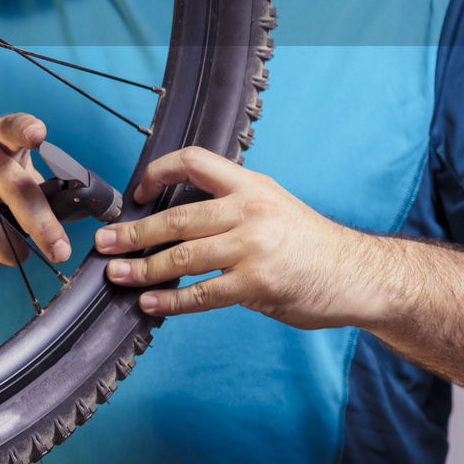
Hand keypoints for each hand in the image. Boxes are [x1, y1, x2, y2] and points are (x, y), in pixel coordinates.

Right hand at [0, 112, 71, 272]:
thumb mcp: (3, 163)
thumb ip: (34, 181)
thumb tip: (76, 211)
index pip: (12, 127)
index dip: (25, 129)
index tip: (38, 134)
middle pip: (13, 188)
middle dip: (42, 225)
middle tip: (59, 251)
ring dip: (12, 252)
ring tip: (19, 256)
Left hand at [93, 146, 375, 328]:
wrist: (360, 275)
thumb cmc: (309, 244)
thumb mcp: (273, 206)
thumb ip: (230, 207)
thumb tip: (175, 221)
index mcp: (250, 185)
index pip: (194, 160)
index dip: (159, 171)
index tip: (138, 192)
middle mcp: (250, 210)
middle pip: (177, 217)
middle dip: (133, 231)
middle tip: (103, 242)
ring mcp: (254, 247)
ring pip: (182, 257)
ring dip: (142, 268)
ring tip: (116, 274)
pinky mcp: (258, 283)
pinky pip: (203, 294)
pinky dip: (171, 301)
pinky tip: (150, 303)